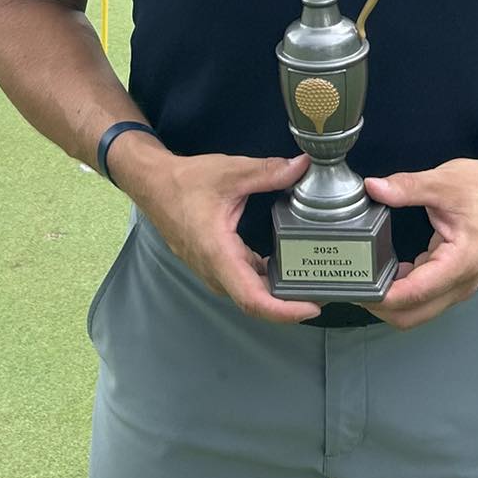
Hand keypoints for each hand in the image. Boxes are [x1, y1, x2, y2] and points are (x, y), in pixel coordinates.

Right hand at [112, 145, 319, 324]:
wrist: (154, 185)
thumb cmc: (186, 182)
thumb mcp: (230, 172)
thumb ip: (268, 171)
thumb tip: (302, 166)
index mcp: (218, 254)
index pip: (252, 299)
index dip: (283, 311)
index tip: (311, 308)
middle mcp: (215, 270)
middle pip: (255, 302)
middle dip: (289, 305)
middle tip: (324, 293)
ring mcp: (213, 271)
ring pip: (250, 293)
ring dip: (278, 294)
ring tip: (311, 283)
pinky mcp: (216, 264)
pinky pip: (244, 280)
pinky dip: (266, 280)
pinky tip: (287, 266)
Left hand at [363, 159, 477, 330]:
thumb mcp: (443, 182)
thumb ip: (406, 187)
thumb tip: (373, 188)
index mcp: (460, 262)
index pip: (415, 293)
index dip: (383, 297)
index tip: (357, 287)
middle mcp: (462, 282)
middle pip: (414, 314)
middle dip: (382, 307)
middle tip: (354, 286)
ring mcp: (460, 285)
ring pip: (419, 311)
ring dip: (392, 302)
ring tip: (365, 280)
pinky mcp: (456, 280)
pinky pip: (426, 298)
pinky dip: (404, 293)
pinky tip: (387, 271)